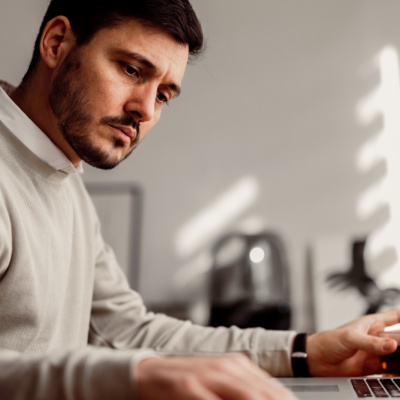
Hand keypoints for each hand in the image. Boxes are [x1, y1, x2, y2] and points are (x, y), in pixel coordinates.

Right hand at [135, 353, 297, 399]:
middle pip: (265, 395)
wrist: (152, 372)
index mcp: (239, 365)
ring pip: (247, 397)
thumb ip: (245, 390)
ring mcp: (209, 376)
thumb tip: (275, 399)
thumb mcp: (221, 379)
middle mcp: (228, 367)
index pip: (275, 391)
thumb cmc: (189, 380)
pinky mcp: (190, 386)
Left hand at [307, 309, 399, 375]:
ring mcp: (376, 354)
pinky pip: (391, 371)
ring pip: (397, 355)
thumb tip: (392, 345)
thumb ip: (371, 343)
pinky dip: (397, 372)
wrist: (317, 360)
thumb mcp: (350, 338)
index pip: (394, 316)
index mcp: (371, 324)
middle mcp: (376, 338)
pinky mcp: (373, 368)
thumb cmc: (329, 341)